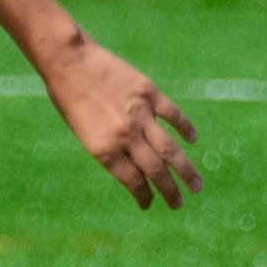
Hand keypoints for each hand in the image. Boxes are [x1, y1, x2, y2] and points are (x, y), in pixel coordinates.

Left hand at [49, 40, 199, 209]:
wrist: (69, 61)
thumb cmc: (68, 99)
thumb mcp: (83, 133)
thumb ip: (110, 149)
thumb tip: (136, 167)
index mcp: (104, 150)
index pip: (132, 182)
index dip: (144, 196)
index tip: (149, 204)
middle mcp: (124, 136)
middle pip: (155, 171)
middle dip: (169, 191)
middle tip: (179, 204)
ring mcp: (140, 114)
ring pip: (169, 149)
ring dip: (185, 170)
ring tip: (197, 185)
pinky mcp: (148, 92)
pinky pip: (173, 114)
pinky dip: (185, 127)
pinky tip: (193, 139)